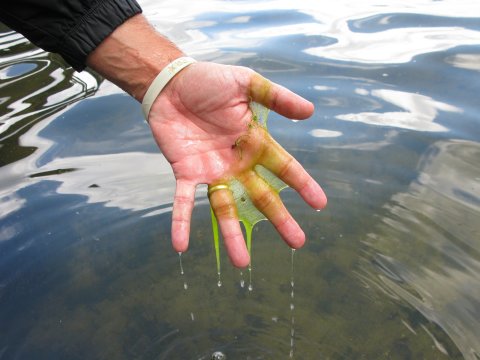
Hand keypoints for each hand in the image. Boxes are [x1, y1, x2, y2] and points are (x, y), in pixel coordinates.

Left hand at [148, 62, 326, 266]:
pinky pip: (184, 201)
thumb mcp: (246, 83)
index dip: (303, 184)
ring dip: (232, 235)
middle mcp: (237, 163)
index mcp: (255, 143)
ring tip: (242, 263)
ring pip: (225, 208)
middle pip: (262, 196)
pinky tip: (181, 245)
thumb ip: (276, 97)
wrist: (171, 83)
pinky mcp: (186, 172)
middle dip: (279, 219)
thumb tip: (310, 112)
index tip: (320, 205)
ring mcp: (212, 171)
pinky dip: (182, 222)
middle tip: (297, 243)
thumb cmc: (210, 81)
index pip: (284, 168)